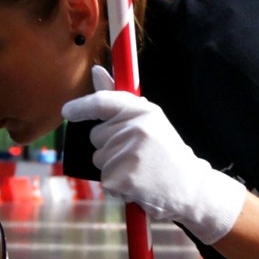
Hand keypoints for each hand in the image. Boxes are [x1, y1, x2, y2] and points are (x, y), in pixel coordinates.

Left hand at [61, 66, 247, 243]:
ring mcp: (127, 154)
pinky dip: (116, 186)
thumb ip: (118, 98)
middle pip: (96, 135)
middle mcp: (135, 129)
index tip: (67, 111)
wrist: (191, 188)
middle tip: (137, 154)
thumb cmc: (167, 153)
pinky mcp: (121, 179)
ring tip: (139, 170)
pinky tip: (137, 185)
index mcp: (143, 111)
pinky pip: (104, 179)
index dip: (81, 106)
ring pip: (99, 158)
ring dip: (113, 167)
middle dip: (109, 146)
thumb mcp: (149, 120)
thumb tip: (96, 70)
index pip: (102, 102)